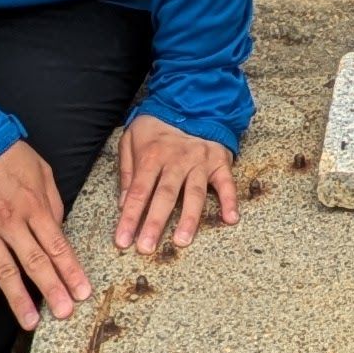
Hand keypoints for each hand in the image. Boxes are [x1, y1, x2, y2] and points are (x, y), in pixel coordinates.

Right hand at [0, 139, 89, 328]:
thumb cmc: (4, 155)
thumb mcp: (39, 169)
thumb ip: (52, 200)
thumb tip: (60, 227)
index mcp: (34, 206)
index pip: (57, 244)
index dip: (71, 270)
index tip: (83, 292)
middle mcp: (11, 222)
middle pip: (35, 262)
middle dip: (52, 290)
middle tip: (64, 313)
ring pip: (5, 270)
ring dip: (18, 299)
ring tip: (30, 322)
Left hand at [110, 115, 243, 254]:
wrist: (191, 104)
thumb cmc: (157, 129)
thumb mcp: (131, 140)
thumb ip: (126, 171)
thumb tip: (122, 204)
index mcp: (152, 155)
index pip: (138, 191)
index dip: (130, 217)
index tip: (122, 241)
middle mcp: (177, 159)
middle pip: (165, 195)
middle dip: (155, 223)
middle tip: (147, 248)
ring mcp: (200, 161)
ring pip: (194, 193)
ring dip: (189, 218)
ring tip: (182, 241)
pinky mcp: (219, 163)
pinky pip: (226, 183)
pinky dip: (230, 200)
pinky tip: (230, 219)